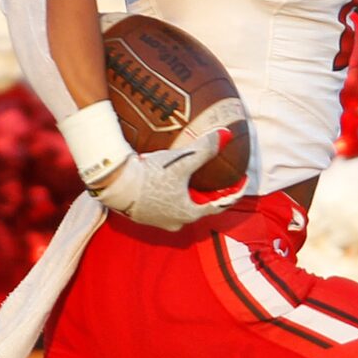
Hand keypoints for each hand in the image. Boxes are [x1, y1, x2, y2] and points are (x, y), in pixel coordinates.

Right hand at [83, 103, 244, 231]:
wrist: (116, 185)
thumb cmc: (150, 176)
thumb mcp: (181, 161)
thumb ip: (205, 149)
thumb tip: (227, 134)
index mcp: (189, 213)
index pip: (220, 204)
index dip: (233, 191)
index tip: (241, 179)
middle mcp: (176, 222)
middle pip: (200, 206)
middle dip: (209, 191)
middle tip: (216, 175)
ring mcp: (159, 221)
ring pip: (182, 206)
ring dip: (189, 193)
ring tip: (191, 176)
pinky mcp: (144, 216)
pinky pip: (165, 205)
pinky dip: (172, 194)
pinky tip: (168, 181)